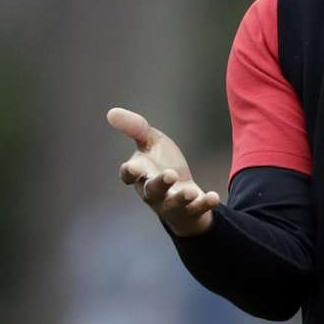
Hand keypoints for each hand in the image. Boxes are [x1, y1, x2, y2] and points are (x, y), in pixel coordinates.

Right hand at [106, 107, 220, 236]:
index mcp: (140, 174)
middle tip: (170, 175)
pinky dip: (205, 204)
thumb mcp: (149, 141)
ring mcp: (171, 203)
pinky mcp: (190, 210)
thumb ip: (134, 128)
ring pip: (173, 204)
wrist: (182, 191)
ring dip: (181, 198)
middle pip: (152, 191)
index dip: (130, 172)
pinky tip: (213, 197)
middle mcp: (153, 192)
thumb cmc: (161, 164)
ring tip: (190, 192)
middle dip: (159, 184)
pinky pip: (197, 210)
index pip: (129, 175)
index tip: (132, 167)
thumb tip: (110, 112)